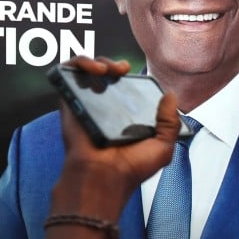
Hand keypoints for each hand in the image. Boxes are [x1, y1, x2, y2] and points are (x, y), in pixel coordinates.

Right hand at [56, 56, 179, 203]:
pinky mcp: (70, 102)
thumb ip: (170, 122)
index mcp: (125, 117)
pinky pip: (67, 74)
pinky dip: (79, 63)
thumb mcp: (163, 147)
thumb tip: (171, 96)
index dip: (131, 76)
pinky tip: (94, 70)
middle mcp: (104, 109)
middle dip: (113, 64)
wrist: (104, 177)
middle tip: (122, 69)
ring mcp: (86, 104)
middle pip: (105, 75)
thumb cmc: (131, 168)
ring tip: (106, 69)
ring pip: (86, 71)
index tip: (135, 73)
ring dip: (96, 61)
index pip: (126, 87)